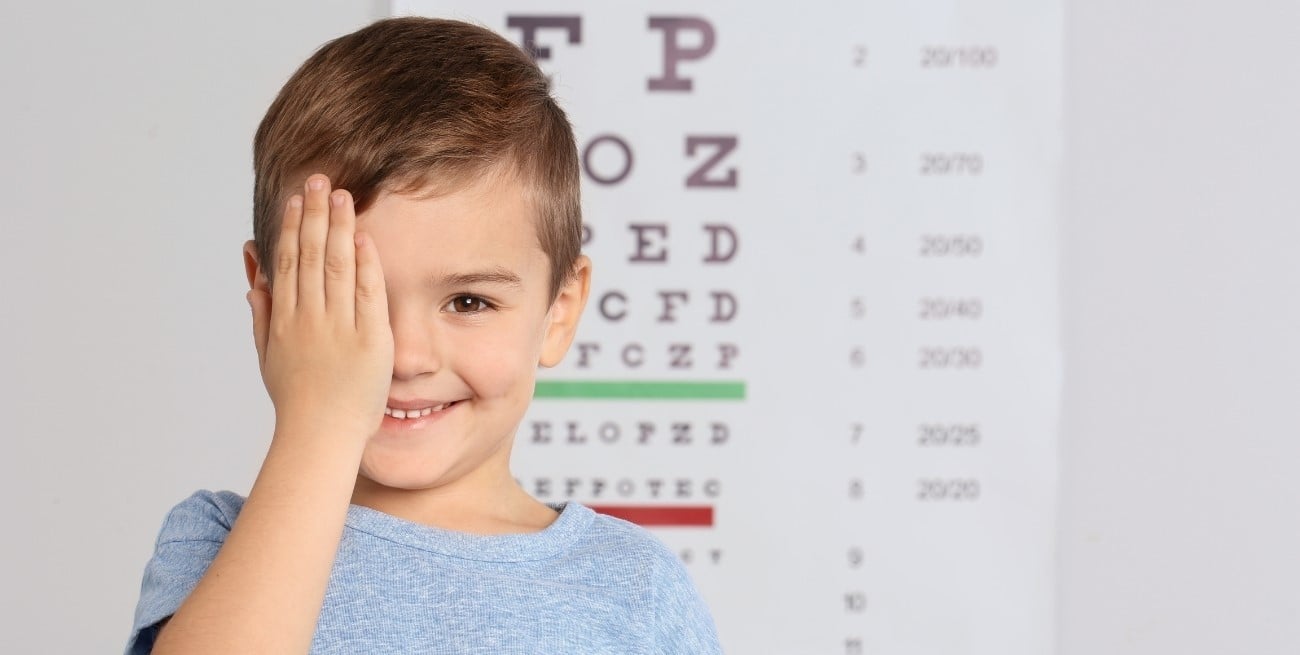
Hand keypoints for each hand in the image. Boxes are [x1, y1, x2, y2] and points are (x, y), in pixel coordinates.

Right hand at [246, 174, 392, 444]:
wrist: (320, 435)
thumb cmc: (296, 400)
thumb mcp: (267, 356)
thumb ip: (261, 314)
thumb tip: (253, 280)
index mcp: (284, 320)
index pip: (287, 263)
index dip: (292, 228)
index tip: (296, 199)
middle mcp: (308, 318)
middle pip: (310, 255)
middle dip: (314, 214)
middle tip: (319, 180)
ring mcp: (338, 327)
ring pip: (336, 266)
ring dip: (338, 227)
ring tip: (342, 195)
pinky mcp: (369, 339)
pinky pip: (367, 293)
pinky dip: (365, 264)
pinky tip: (363, 237)